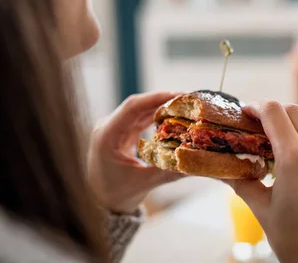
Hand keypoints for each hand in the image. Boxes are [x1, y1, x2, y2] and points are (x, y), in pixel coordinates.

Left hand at [88, 92, 183, 213]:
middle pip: (137, 106)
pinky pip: (141, 118)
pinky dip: (157, 117)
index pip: (132, 108)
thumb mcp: (144, 183)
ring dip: (161, 107)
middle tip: (188, 100)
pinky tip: (173, 116)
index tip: (178, 95)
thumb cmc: (117, 194)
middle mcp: (108, 127)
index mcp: (106, 136)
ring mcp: (114, 128)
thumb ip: (169, 172)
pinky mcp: (122, 132)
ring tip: (184, 106)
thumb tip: (195, 165)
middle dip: (163, 101)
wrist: (101, 202)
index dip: (155, 98)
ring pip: (140, 111)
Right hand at [229, 102, 297, 262]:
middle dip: (276, 112)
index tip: (248, 111)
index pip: (274, 112)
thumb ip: (242, 182)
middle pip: (296, 111)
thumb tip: (222, 168)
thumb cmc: (293, 241)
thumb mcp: (261, 209)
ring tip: (293, 131)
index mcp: (294, 159)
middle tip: (264, 125)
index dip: (257, 106)